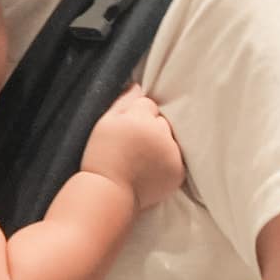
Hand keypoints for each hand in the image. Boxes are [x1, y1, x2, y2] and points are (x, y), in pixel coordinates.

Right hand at [80, 83, 183, 209]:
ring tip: (141, 159)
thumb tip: (138, 86)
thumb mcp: (103, 123)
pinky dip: (167, 161)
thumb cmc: (101, 157)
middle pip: (161, 120)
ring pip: (170, 138)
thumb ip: (122, 101)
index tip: (125, 130)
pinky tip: (150, 169)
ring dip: (160, 144)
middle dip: (151, 128)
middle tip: (133, 145)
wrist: (109, 194)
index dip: (135, 116)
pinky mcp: (178, 172)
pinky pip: (176, 157)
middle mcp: (159, 134)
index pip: (147, 104)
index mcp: (139, 119)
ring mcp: (171, 154)